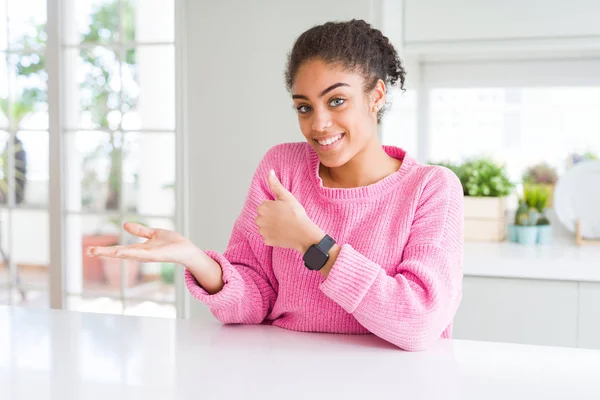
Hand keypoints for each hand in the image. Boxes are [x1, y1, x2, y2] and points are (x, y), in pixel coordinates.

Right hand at [86, 222, 223, 292]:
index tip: (90, 250)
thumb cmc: (172, 243)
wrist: (187, 249)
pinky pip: (140, 253)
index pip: (118, 250)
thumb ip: (140, 231)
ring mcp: (146, 256)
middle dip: (103, 253)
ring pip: (126, 254)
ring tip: (97, 251)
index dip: (105, 250)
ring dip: (111, 253)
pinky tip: (119, 252)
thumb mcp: (153, 234)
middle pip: (118, 254)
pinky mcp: (155, 255)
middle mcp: (140, 254)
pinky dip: (129, 253)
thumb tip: (124, 225)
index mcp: (139, 249)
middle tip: (87, 252)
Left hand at [255, 170, 323, 252]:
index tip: (283, 209)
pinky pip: (267, 236)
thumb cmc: (296, 213)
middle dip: (271, 216)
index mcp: (262, 207)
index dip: (274, 207)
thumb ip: (275, 184)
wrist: (303, 233)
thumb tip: (270, 172)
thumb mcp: (286, 196)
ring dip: (271, 226)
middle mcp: (259, 220)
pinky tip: (282, 233)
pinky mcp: (266, 241)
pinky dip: (273, 235)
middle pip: (263, 216)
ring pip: (264, 226)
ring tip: (284, 225)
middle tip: (284, 217)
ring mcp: (262, 231)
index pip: (265, 205)